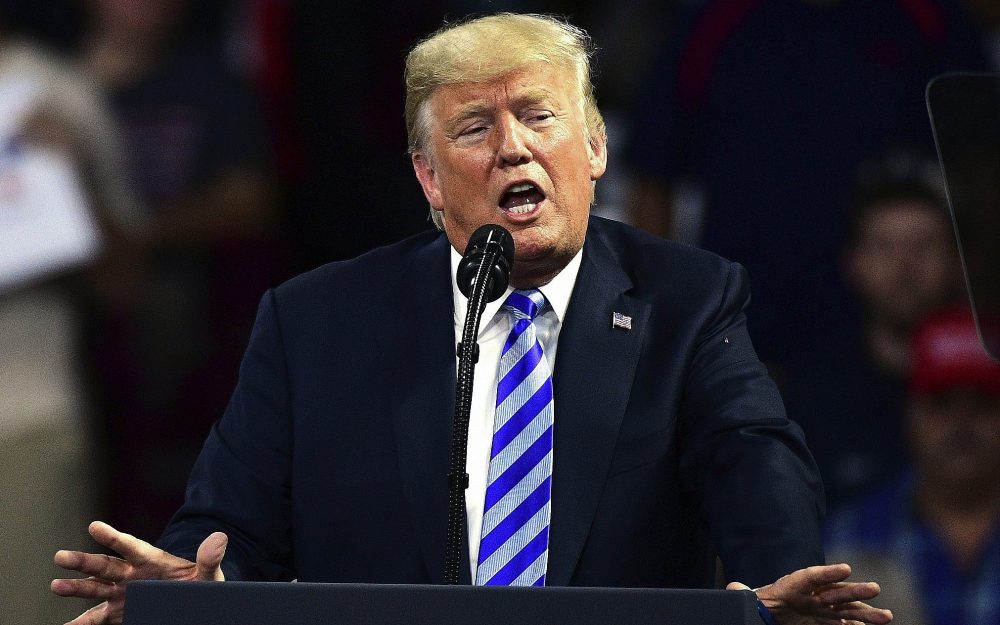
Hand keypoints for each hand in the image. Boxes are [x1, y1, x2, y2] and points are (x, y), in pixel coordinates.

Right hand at [51, 521, 226, 624]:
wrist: (195, 605)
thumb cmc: (202, 585)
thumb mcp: (209, 574)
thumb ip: (210, 559)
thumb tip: (220, 537)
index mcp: (152, 560)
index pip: (130, 546)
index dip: (113, 537)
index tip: (94, 526)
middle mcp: (132, 575)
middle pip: (105, 566)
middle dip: (84, 562)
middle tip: (60, 557)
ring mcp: (122, 594)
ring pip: (95, 590)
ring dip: (76, 588)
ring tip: (57, 585)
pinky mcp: (119, 613)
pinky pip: (96, 619)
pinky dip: (81, 624)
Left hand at [727, 563, 892, 624]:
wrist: (766, 612)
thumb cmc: (759, 604)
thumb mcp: (749, 599)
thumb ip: (744, 594)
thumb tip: (731, 587)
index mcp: (792, 585)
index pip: (811, 577)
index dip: (828, 573)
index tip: (845, 569)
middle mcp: (811, 595)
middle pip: (834, 593)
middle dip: (854, 591)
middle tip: (875, 588)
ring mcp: (821, 609)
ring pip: (846, 610)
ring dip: (866, 613)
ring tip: (886, 616)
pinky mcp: (824, 622)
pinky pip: (843, 624)